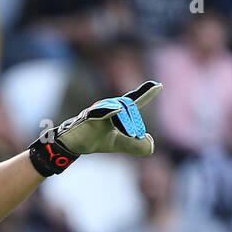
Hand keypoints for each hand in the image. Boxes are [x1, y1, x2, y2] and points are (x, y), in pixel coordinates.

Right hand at [28, 81, 161, 174]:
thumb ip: (135, 145)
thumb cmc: (94, 139)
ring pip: (118, 110)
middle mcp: (109, 107)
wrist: (72, 144)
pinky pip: (100, 112)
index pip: (134, 101)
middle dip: (135, 122)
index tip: (159, 86)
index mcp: (117, 112)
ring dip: (127, 121)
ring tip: (134, 134)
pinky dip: (110, 110)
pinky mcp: (88, 117)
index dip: (146, 93)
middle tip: (140, 137)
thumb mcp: (119, 144)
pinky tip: (118, 109)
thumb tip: (151, 145)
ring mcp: (98, 111)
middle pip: (128, 107)